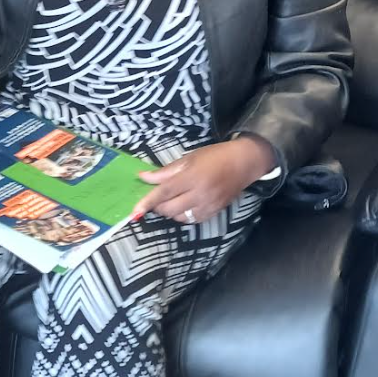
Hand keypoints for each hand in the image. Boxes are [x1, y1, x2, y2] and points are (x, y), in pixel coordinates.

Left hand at [135, 137, 273, 224]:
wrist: (243, 163)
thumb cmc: (214, 156)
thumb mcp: (188, 158)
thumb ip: (166, 171)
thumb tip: (144, 177)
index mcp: (191, 177)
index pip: (164, 193)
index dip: (147, 202)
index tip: (134, 210)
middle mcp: (200, 194)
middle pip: (169, 208)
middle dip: (158, 206)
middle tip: (157, 197)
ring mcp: (208, 205)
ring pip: (179, 217)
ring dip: (170, 211)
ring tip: (172, 199)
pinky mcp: (214, 212)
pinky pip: (191, 220)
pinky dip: (182, 215)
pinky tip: (183, 205)